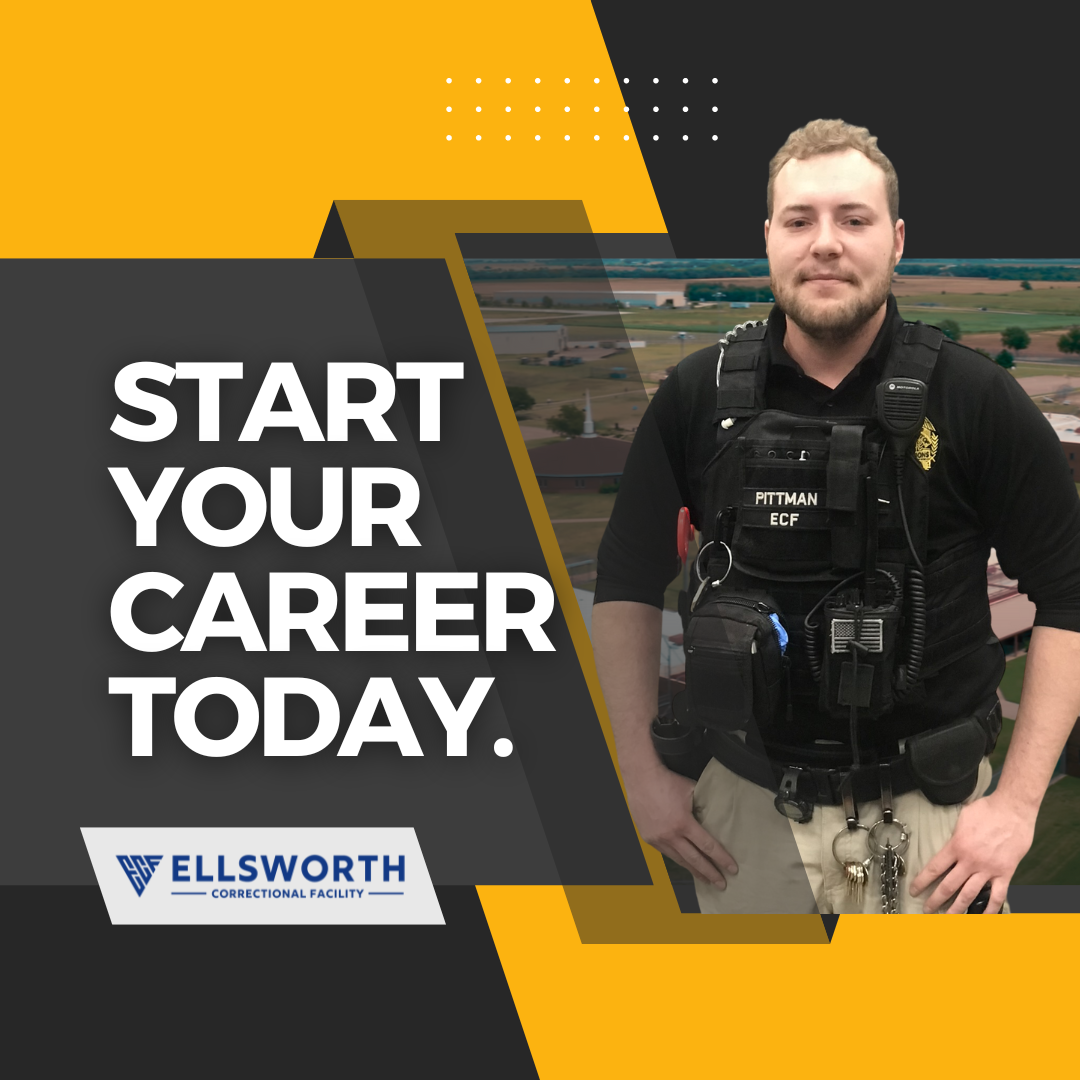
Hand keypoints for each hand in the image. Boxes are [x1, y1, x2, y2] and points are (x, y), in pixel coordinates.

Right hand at [623, 762, 737, 887]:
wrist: (641, 778)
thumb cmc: (666, 781)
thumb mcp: (691, 791)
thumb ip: (703, 804)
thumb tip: (715, 814)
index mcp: (683, 823)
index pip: (707, 846)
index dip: (721, 858)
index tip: (732, 869)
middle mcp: (670, 835)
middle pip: (695, 859)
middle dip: (710, 873)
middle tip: (722, 884)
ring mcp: (658, 838)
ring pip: (680, 860)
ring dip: (694, 871)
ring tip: (706, 880)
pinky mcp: (649, 838)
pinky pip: (667, 853)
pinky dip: (679, 860)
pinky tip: (686, 864)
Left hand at [909, 792, 1034, 912]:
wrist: (1013, 809)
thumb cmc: (987, 810)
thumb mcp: (962, 819)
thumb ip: (955, 836)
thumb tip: (950, 846)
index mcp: (956, 846)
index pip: (935, 868)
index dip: (922, 882)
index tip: (915, 891)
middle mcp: (970, 861)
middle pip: (949, 885)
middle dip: (936, 900)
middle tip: (927, 910)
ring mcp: (988, 869)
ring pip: (969, 894)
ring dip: (957, 909)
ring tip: (948, 919)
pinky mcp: (1005, 873)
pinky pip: (997, 896)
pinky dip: (991, 909)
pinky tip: (983, 918)